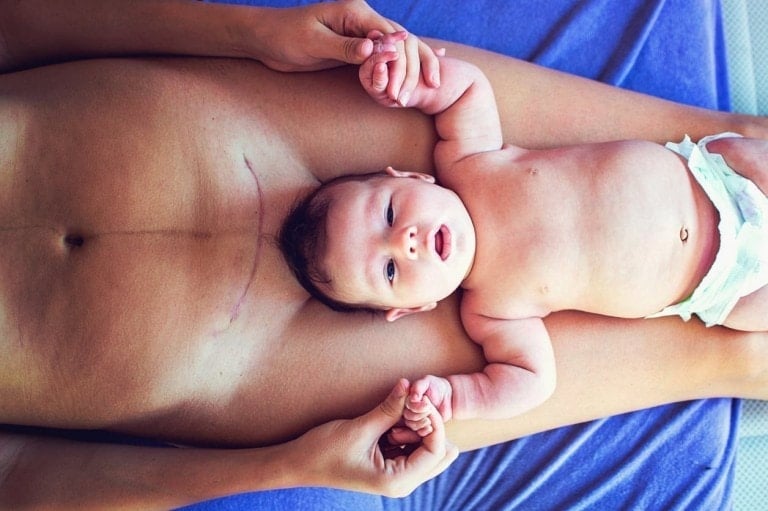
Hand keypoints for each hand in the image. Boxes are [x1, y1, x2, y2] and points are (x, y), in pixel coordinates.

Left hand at [252, 1, 439, 96]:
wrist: (266, 38)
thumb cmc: (284, 37)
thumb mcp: (313, 43)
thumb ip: (344, 47)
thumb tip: (373, 51)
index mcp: (354, 11)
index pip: (389, 34)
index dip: (400, 60)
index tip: (401, 86)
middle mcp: (363, 20)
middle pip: (400, 42)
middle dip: (409, 68)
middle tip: (406, 98)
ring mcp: (362, 33)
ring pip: (398, 49)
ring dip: (412, 69)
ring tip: (433, 86)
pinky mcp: (357, 48)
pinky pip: (387, 56)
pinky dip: (407, 63)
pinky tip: (433, 62)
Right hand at [289, 378, 457, 497]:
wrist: (298, 464)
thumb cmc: (324, 452)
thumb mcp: (360, 428)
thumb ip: (389, 409)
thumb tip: (410, 385)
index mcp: (397, 481)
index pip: (436, 451)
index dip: (434, 422)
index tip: (420, 399)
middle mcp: (402, 482)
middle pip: (439, 452)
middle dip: (430, 425)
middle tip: (412, 403)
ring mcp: (397, 474)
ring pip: (427, 447)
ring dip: (418, 425)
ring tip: (400, 407)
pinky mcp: (390, 464)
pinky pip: (411, 445)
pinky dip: (408, 428)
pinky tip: (394, 415)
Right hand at [403, 375, 452, 436]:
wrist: (448, 396)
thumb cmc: (436, 386)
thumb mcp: (427, 382)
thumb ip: (418, 387)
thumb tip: (413, 397)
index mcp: (406, 397)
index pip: (404, 405)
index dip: (414, 406)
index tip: (425, 404)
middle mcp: (407, 408)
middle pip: (407, 416)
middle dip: (417, 415)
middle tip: (429, 409)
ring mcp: (413, 417)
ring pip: (410, 425)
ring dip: (419, 423)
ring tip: (429, 420)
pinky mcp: (420, 426)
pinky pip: (417, 432)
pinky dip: (423, 431)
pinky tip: (429, 429)